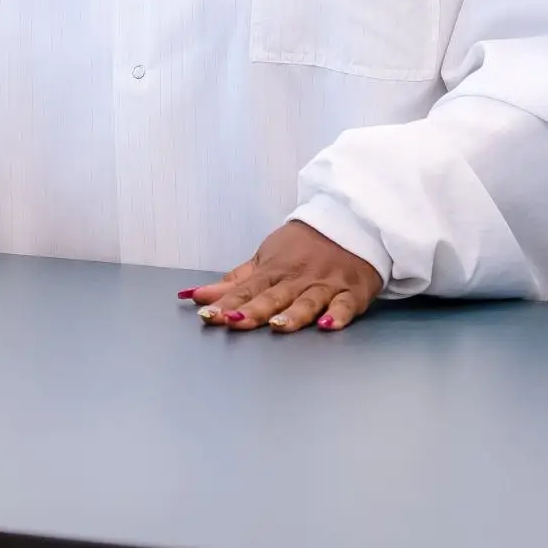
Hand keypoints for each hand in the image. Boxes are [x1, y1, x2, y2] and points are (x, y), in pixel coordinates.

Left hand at [182, 220, 380, 333]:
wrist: (349, 222)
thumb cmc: (302, 246)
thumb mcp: (265, 259)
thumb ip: (234, 282)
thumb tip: (195, 295)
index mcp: (274, 271)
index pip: (247, 290)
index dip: (228, 303)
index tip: (208, 315)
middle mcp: (297, 279)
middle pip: (273, 296)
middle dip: (254, 310)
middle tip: (234, 321)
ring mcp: (325, 285)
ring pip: (307, 301)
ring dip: (293, 313)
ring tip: (278, 325)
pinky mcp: (352, 292)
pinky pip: (345, 304)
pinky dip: (338, 315)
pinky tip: (328, 325)